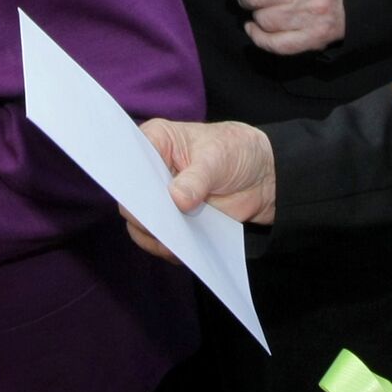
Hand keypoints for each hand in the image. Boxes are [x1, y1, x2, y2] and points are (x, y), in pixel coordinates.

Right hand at [128, 119, 276, 258]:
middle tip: (161, 224)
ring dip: (157, 235)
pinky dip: (170, 247)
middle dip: (145, 213)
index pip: (130, 160)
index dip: (130, 179)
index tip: (142, 197)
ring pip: (141, 224)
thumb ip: (197, 179)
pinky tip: (184, 250)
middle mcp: (150, 172)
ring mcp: (159, 199)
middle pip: (132, 198)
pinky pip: (160, 240)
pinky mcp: (172, 221)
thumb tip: (177, 200)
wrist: (262, 175)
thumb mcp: (218, 158)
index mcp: (155, 141)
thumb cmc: (236, 150)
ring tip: (176, 242)